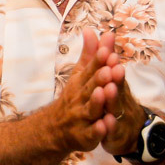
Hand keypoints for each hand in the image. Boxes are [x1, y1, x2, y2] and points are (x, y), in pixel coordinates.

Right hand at [48, 28, 114, 152]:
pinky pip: (92, 133)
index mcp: (80, 83)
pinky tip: (105, 125)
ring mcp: (81, 117)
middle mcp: (79, 98)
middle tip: (110, 69)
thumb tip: (91, 29)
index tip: (107, 49)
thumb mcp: (80, 75)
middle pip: (90, 87)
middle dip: (99, 78)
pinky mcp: (85, 136)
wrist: (54, 129)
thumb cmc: (73, 98)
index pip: (89, 69)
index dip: (98, 61)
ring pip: (91, 109)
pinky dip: (98, 130)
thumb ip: (89, 54)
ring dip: (98, 101)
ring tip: (105, 92)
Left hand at [97, 48, 147, 156]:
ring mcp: (119, 117)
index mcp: (116, 85)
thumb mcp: (113, 79)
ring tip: (108, 89)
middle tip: (113, 68)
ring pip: (115, 108)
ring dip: (113, 99)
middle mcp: (120, 99)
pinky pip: (111, 131)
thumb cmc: (119, 101)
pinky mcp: (115, 135)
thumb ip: (106, 56)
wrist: (131, 133)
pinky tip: (105, 122)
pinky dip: (109, 127)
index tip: (109, 53)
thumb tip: (104, 31)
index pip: (114, 73)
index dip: (111, 64)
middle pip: (118, 88)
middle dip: (115, 78)